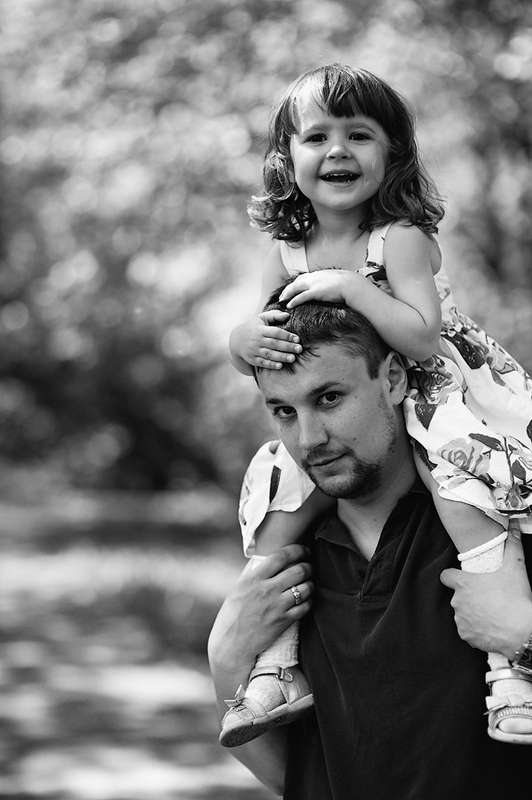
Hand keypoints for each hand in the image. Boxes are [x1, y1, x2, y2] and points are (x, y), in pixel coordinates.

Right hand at [209, 544, 313, 669]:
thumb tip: (265, 556)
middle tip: (309, 567)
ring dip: (310, 584)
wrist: (231, 644)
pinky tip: (305, 600)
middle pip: (298, 570)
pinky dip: (309, 602)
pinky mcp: (283, 622)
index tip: (304, 550)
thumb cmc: (232, 615)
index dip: (297, 550)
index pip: (281, 556)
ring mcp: (276, 606)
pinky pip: (305, 607)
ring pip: (305, 588)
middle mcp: (266, 590)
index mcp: (253, 579)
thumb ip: (252, 572)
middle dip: (308, 567)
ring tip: (308, 584)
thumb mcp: (238, 588)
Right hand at [235, 311, 301, 369]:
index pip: (276, 332)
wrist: (236, 340)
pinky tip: (280, 366)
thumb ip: (274, 315)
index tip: (297, 339)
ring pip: (269, 354)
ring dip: (281, 357)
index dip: (287, 336)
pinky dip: (271, 365)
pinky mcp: (252, 359)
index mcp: (261, 329)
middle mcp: (257, 340)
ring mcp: (254, 350)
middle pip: (274, 344)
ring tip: (292, 358)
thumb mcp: (261, 318)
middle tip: (299, 349)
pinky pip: (262, 363)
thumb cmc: (254, 327)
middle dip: (287, 347)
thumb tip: (287, 315)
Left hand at [279, 269, 364, 308]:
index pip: (304, 277)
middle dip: (288, 288)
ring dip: (287, 294)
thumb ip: (331, 283)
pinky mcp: (316, 292)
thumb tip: (332, 287)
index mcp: (320, 274)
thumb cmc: (349, 284)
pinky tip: (289, 305)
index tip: (292, 288)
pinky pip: (301, 297)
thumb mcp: (337, 280)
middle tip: (282, 296)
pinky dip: (293, 301)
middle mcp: (315, 277)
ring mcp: (314, 284)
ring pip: (295, 288)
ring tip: (282, 300)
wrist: (353, 284)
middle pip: (297, 282)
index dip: (296, 283)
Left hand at [440, 522, 531, 658]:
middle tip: (487, 597)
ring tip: (491, 613)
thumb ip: (513, 546)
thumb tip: (514, 529)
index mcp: (463, 583)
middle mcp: (457, 601)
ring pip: (462, 614)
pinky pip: (468, 631)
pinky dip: (476, 630)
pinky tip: (490, 627)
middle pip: (457, 596)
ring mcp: (460, 620)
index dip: (453, 577)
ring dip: (472, 613)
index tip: (463, 579)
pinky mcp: (466, 636)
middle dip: (469, 596)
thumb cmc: (515, 599)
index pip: (445, 576)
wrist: (521, 631)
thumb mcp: (515, 567)